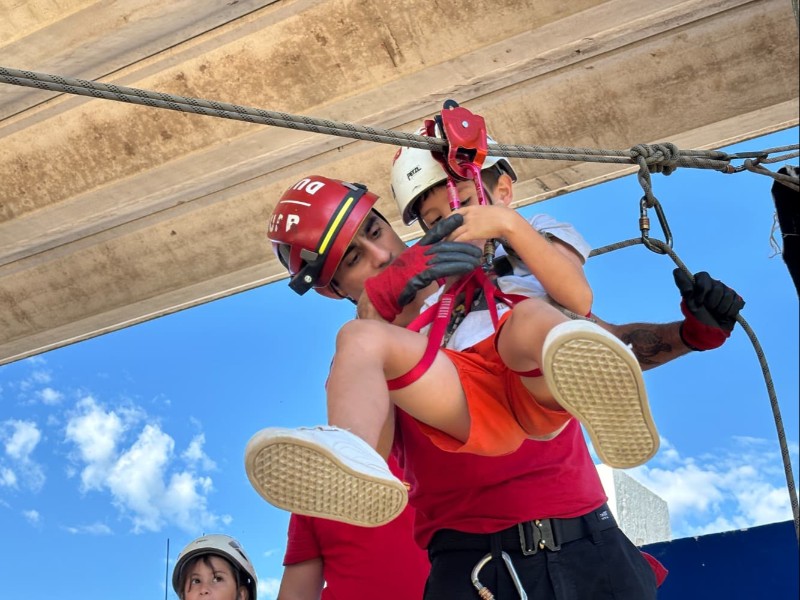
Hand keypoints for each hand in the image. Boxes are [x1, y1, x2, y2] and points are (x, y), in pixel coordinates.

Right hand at [363, 217, 481, 321]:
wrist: (385, 292)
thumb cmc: (398, 281)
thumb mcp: (414, 267)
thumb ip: (427, 262)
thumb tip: (443, 263)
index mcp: (417, 248)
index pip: (434, 233)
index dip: (447, 224)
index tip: (460, 217)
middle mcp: (419, 252)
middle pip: (445, 245)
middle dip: (463, 246)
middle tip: (478, 250)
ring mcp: (419, 262)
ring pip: (446, 256)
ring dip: (463, 258)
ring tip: (476, 260)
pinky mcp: (420, 274)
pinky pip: (442, 269)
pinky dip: (456, 267)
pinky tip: (467, 268)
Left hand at [422, 205, 517, 244]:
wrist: (507, 220)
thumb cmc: (505, 214)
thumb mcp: (497, 206)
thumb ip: (495, 205)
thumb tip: (500, 202)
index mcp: (473, 208)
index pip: (455, 213)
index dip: (447, 220)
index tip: (443, 226)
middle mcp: (468, 215)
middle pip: (451, 223)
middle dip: (443, 231)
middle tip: (437, 238)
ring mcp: (469, 223)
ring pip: (453, 232)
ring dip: (446, 240)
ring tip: (441, 246)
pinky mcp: (472, 232)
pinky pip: (459, 239)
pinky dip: (453, 244)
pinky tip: (450, 249)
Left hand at [673, 269, 744, 349]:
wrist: (705, 330)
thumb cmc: (694, 315)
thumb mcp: (686, 300)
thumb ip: (683, 285)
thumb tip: (678, 272)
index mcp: (701, 282)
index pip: (703, 276)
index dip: (702, 290)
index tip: (698, 301)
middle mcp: (715, 284)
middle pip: (717, 287)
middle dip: (711, 302)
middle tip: (707, 308)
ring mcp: (727, 291)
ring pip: (728, 295)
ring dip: (720, 309)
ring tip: (715, 312)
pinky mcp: (736, 300)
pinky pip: (737, 302)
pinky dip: (729, 312)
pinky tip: (724, 314)